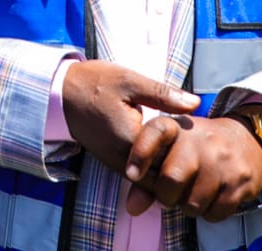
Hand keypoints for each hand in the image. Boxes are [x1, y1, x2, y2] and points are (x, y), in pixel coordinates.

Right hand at [61, 60, 198, 174]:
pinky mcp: (113, 162)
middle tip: (198, 151)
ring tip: (185, 152)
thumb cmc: (94, 83)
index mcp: (130, 139)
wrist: (61, 93)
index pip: (168, 162)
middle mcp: (122, 159)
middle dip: (180, 168)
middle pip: (161, 178)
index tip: (200, 141)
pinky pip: (140, 174)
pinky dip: (155, 167)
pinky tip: (165, 151)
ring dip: (168, 170)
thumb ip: (163, 94)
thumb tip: (195, 103)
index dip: (188, 155)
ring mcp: (116, 163)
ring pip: (151, 180)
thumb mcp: (129, 80)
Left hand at [122, 112, 261, 221]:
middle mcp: (202, 141)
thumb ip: (147, 178)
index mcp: (179, 128)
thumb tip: (132, 208)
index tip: (132, 174)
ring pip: (193, 203)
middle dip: (165, 195)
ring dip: (187, 206)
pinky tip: (211, 197)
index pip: (156, 132)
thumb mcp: (172, 149)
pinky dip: (208, 213)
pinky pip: (214, 213)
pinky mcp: (241, 181)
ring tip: (192, 192)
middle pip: (172, 178)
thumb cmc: (197, 149)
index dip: (141, 153)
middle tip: (169, 193)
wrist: (246, 140)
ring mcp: (224, 161)